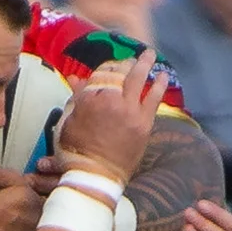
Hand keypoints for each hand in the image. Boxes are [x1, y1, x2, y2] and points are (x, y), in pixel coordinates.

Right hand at [52, 47, 172, 184]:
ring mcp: (129, 111)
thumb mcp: (68, 123)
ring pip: (138, 80)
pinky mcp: (143, 123)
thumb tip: (76, 79)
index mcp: (88, 100)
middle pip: (118, 73)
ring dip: (144, 64)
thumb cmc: (76, 152)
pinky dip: (159, 86)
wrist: (96, 177)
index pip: (97, 76)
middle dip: (124, 62)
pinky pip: (153, 99)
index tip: (107, 68)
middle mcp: (109, 101)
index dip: (102, 70)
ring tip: (149, 54)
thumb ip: (75, 99)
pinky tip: (163, 76)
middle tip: (129, 58)